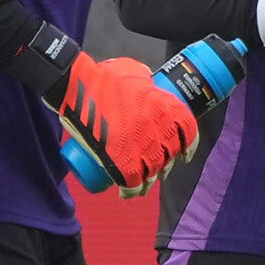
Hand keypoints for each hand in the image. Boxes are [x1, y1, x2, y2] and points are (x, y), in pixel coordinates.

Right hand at [55, 52, 197, 189]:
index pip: (189, 132)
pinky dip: (131, 192)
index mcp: (165, 107)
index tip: (184, 155)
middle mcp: (159, 130)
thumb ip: (144, 78)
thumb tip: (148, 83)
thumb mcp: (133, 71)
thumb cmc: (102, 78)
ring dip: (149, 182)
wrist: (76, 88)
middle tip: (158, 169)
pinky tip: (128, 193)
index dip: (188, 147)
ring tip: (143, 184)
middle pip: (170, 155)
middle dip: (166, 166)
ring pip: (152, 173)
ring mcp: (141, 149)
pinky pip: (132, 185)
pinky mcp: (122, 164)